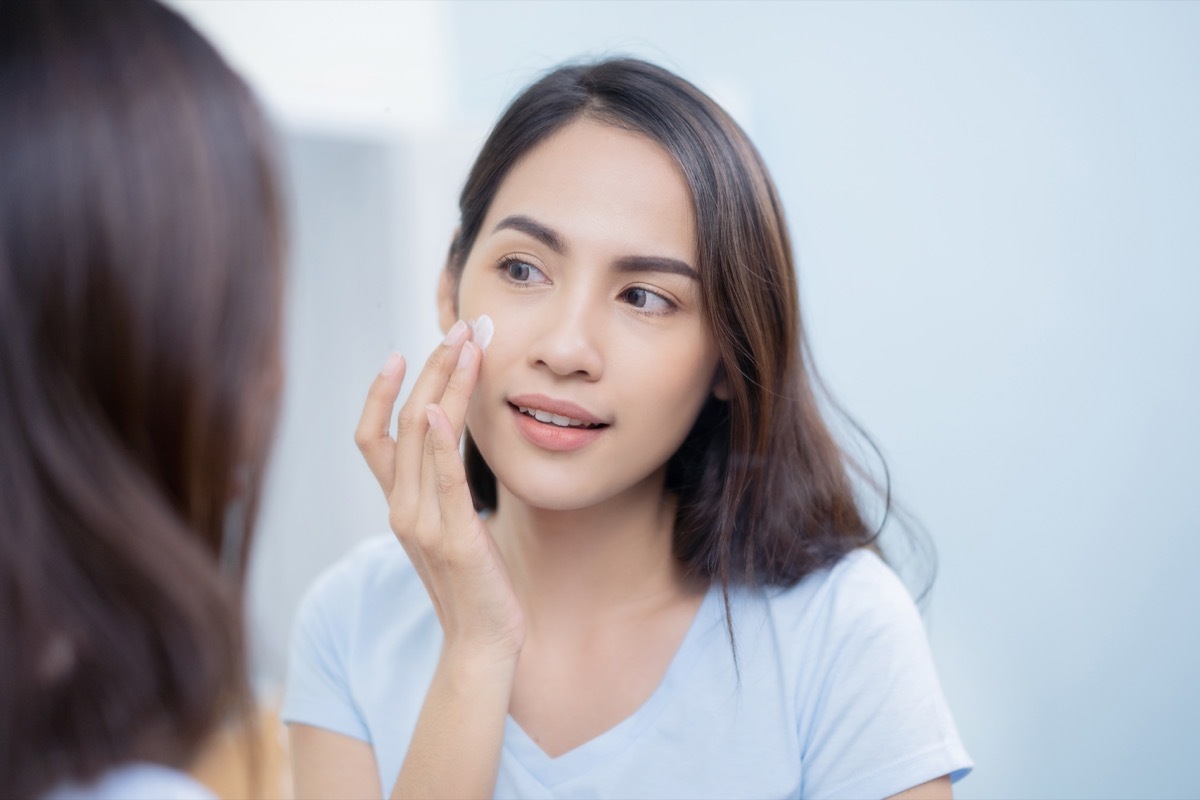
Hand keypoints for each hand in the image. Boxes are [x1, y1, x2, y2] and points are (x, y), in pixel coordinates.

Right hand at [355, 320, 524, 660]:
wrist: (481, 641)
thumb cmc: (473, 581)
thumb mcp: (449, 527)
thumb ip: (439, 489)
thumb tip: (449, 444)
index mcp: (398, 504)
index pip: (372, 436)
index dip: (380, 392)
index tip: (402, 351)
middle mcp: (402, 509)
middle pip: (404, 423)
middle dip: (430, 370)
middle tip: (458, 329)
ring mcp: (424, 523)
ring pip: (423, 438)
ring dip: (445, 385)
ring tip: (468, 346)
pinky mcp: (455, 537)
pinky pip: (442, 480)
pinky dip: (442, 442)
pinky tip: (448, 408)